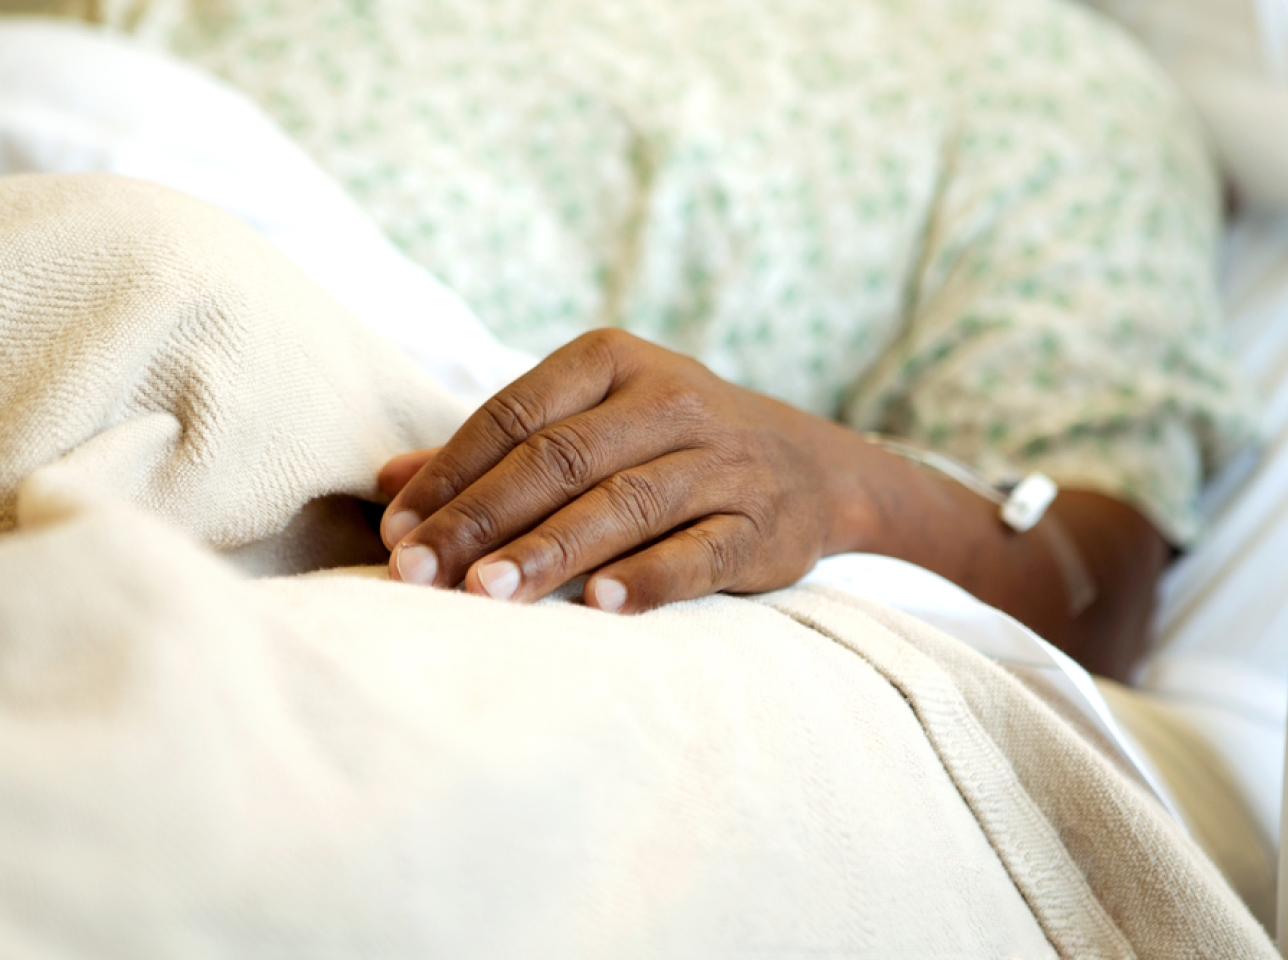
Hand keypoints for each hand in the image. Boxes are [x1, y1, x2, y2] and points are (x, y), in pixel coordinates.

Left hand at [377, 328, 870, 611]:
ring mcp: (721, 462)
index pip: (516, 415)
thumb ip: (499, 449)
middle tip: (418, 576)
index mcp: (615, 361)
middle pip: (561, 460)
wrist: (814, 465)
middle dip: (482, 520)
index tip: (395, 535)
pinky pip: (702, 550)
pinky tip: (603, 606)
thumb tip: (388, 483)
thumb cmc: (673, 443)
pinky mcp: (761, 522)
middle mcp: (671, 400)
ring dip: (551, 552)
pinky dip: (654, 576)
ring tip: (485, 596)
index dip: (450, 475)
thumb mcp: (594, 421)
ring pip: (625, 504)